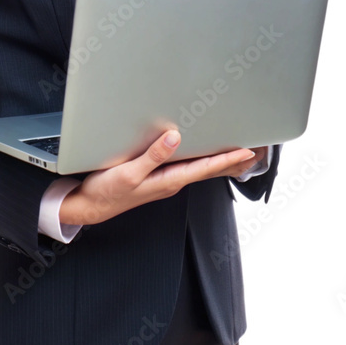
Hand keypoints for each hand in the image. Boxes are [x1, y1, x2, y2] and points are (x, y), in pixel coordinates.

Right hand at [59, 129, 258, 226]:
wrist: (90, 206)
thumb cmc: (107, 192)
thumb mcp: (128, 173)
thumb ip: (152, 156)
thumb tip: (174, 138)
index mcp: (167, 181)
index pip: (204, 169)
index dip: (226, 159)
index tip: (246, 152)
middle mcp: (171, 182)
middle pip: (208, 171)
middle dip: (231, 161)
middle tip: (254, 151)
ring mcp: (165, 181)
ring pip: (199, 169)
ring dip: (220, 161)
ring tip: (239, 153)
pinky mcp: (157, 178)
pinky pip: (187, 168)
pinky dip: (203, 161)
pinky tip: (205, 156)